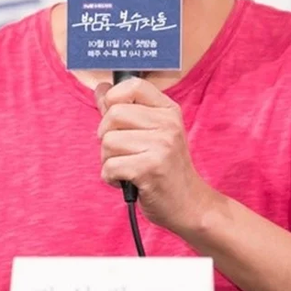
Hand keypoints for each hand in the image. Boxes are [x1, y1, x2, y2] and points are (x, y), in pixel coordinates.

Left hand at [95, 77, 212, 235]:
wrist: (189, 204)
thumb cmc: (166, 168)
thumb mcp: (153, 132)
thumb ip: (126, 109)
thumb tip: (100, 88)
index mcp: (168, 110)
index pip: (133, 86)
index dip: (114, 97)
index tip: (114, 116)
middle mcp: (167, 124)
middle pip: (113, 114)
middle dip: (106, 135)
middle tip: (121, 150)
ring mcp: (161, 146)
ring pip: (108, 141)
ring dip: (108, 159)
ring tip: (127, 167)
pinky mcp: (150, 169)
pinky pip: (109, 166)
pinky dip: (110, 177)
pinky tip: (126, 180)